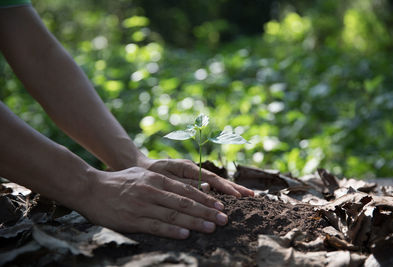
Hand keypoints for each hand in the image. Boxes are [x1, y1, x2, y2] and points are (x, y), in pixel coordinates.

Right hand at [79, 167, 228, 238]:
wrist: (90, 188)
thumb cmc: (119, 182)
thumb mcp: (142, 175)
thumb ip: (163, 181)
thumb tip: (188, 188)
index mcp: (156, 179)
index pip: (186, 190)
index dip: (205, 199)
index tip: (220, 206)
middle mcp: (152, 190)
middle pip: (184, 202)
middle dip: (206, 211)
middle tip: (224, 219)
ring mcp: (142, 205)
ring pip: (174, 214)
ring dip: (195, 222)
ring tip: (212, 227)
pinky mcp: (132, 219)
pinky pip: (156, 225)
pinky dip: (172, 230)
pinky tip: (185, 234)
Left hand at [139, 158, 253, 197]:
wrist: (142, 168)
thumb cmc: (152, 172)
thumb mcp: (165, 177)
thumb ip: (185, 183)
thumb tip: (208, 188)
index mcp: (188, 167)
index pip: (211, 178)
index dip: (225, 187)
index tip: (238, 195)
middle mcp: (194, 171)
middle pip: (218, 180)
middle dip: (235, 188)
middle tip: (252, 195)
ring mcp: (195, 175)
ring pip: (216, 183)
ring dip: (231, 189)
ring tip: (247, 195)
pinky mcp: (193, 180)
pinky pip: (210, 186)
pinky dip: (221, 191)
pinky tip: (231, 197)